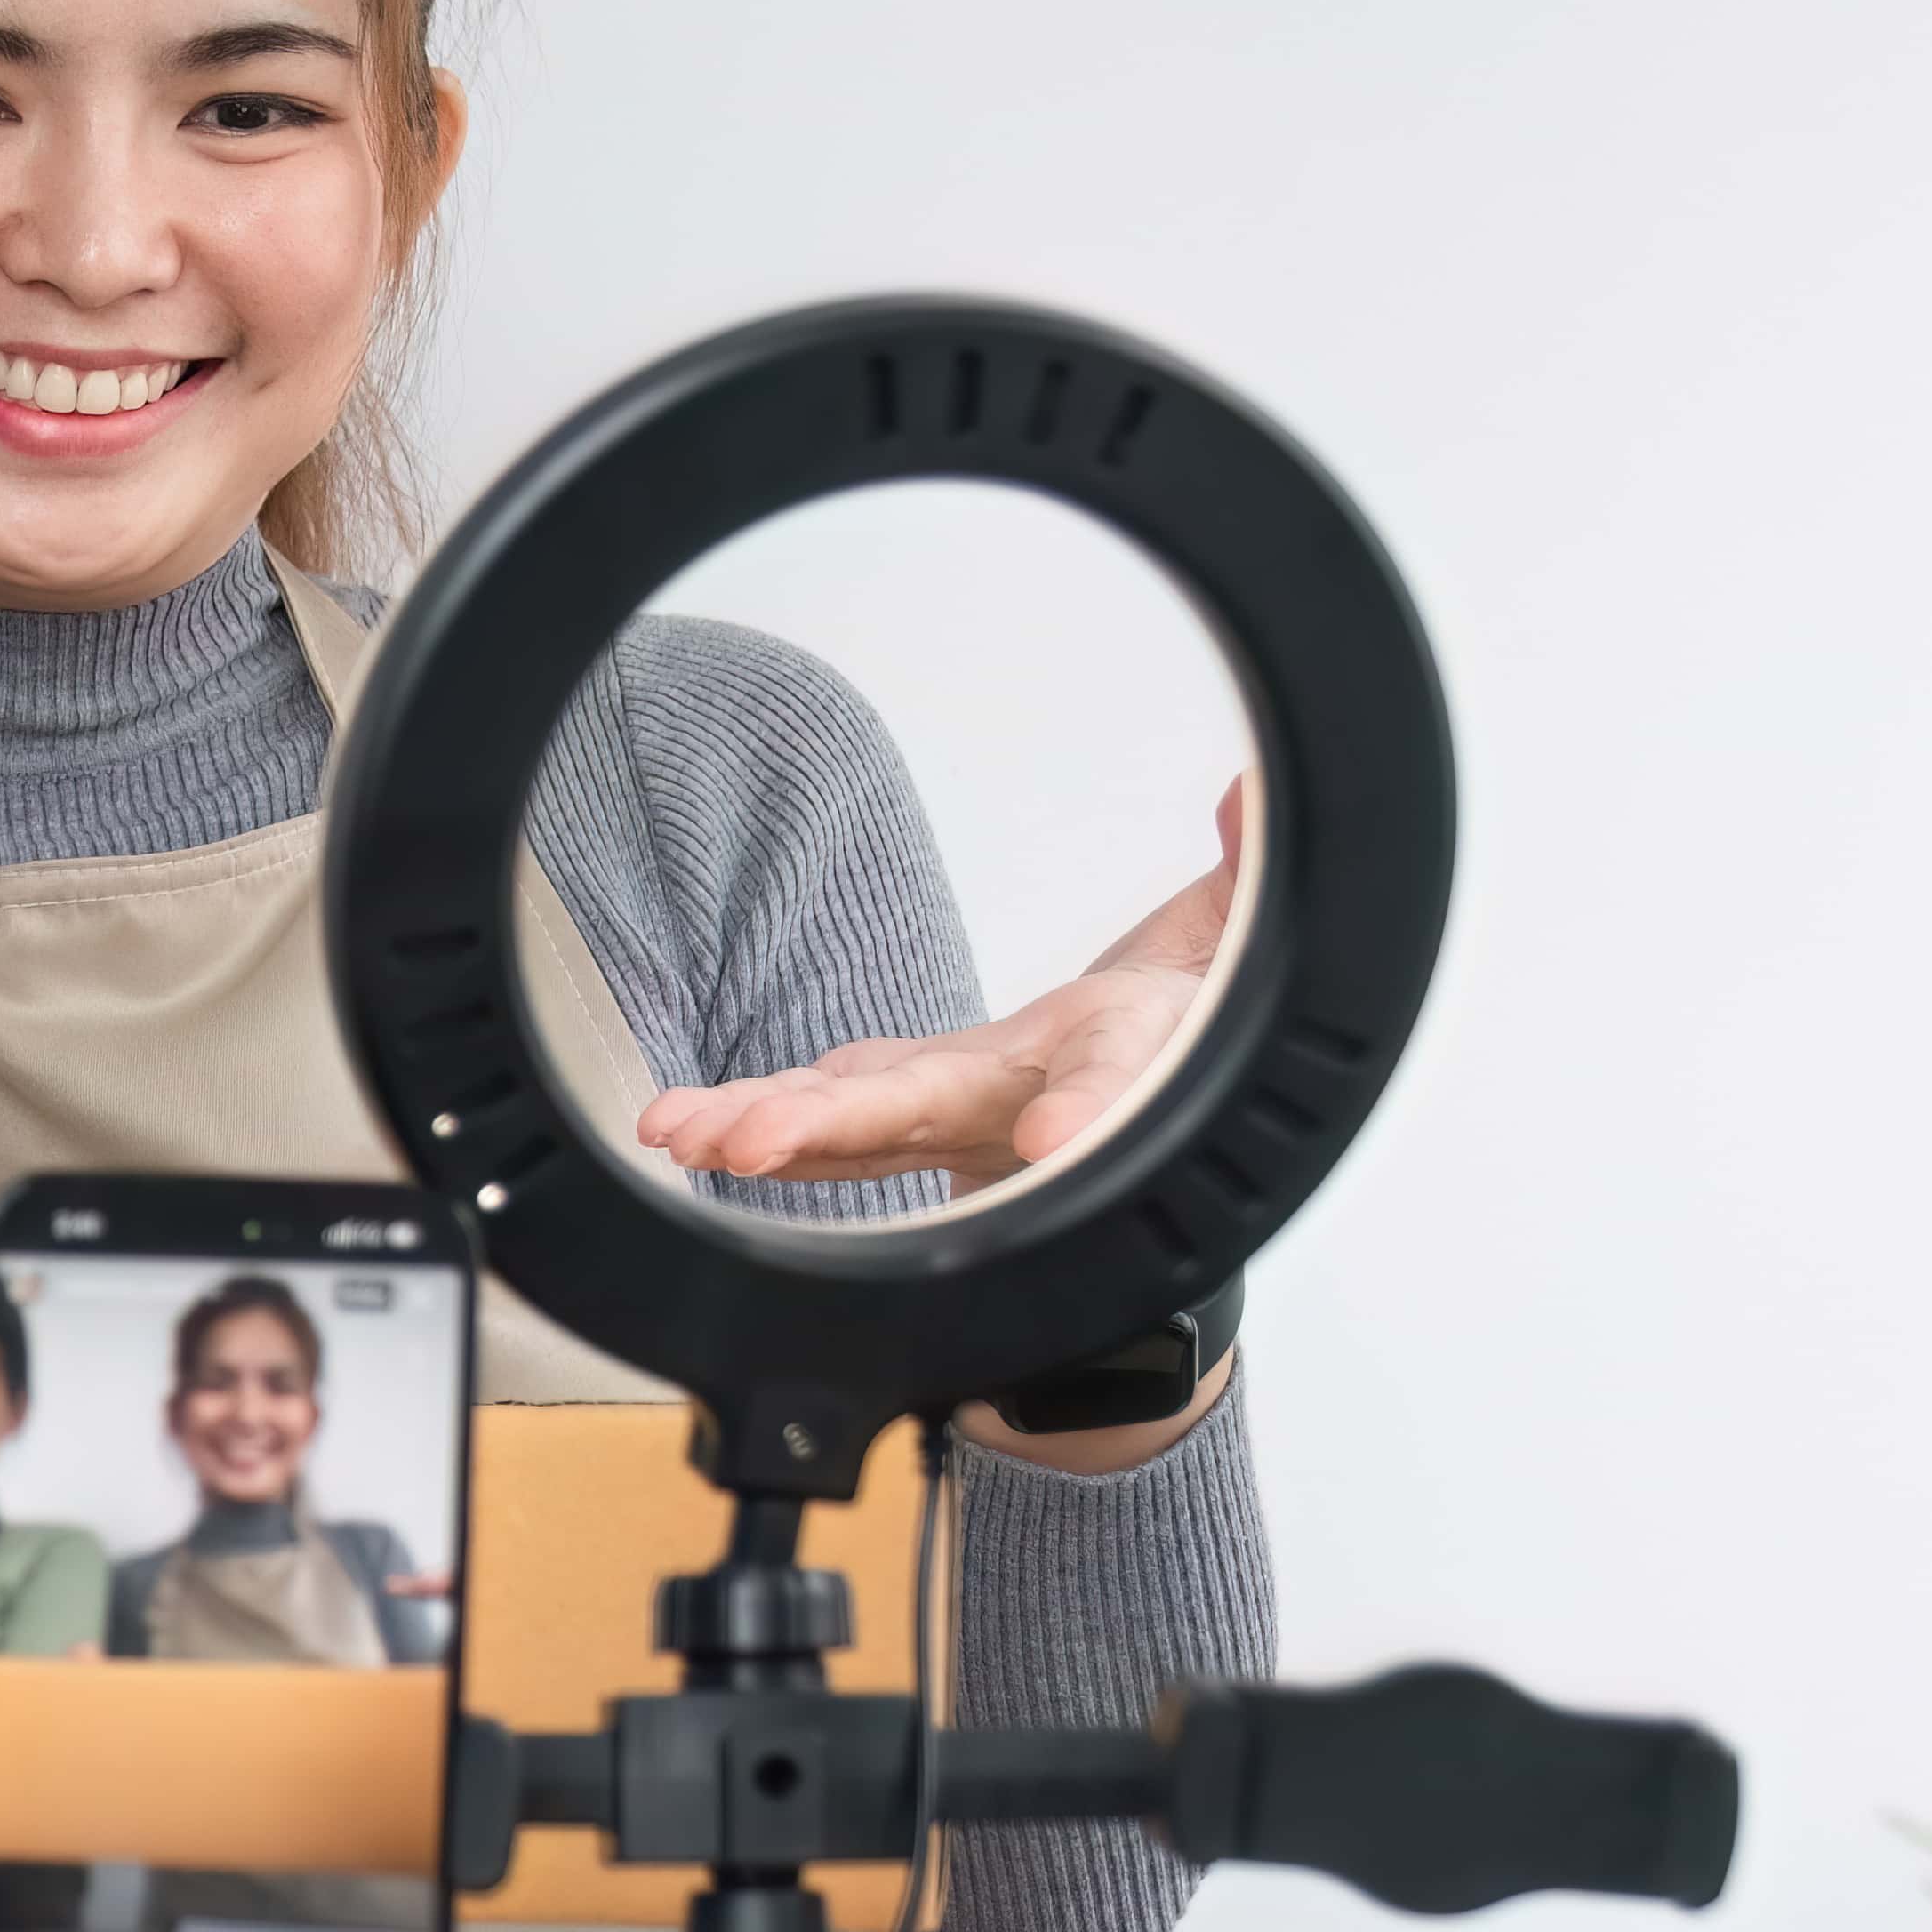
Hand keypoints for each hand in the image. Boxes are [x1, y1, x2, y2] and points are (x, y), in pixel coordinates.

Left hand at [634, 781, 1248, 1192]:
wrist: (1152, 1099)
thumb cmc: (1182, 1025)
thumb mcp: (1234, 944)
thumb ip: (1242, 873)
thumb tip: (1247, 791)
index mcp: (1116, 1064)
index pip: (1116, 1078)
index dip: (1090, 1108)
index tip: (1058, 1135)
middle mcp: (1020, 1106)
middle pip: (927, 1116)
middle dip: (836, 1127)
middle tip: (755, 1140)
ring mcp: (952, 1118)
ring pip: (850, 1130)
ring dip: (764, 1131)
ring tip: (686, 1135)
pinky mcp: (906, 1108)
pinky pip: (823, 1118)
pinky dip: (756, 1122)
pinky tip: (683, 1130)